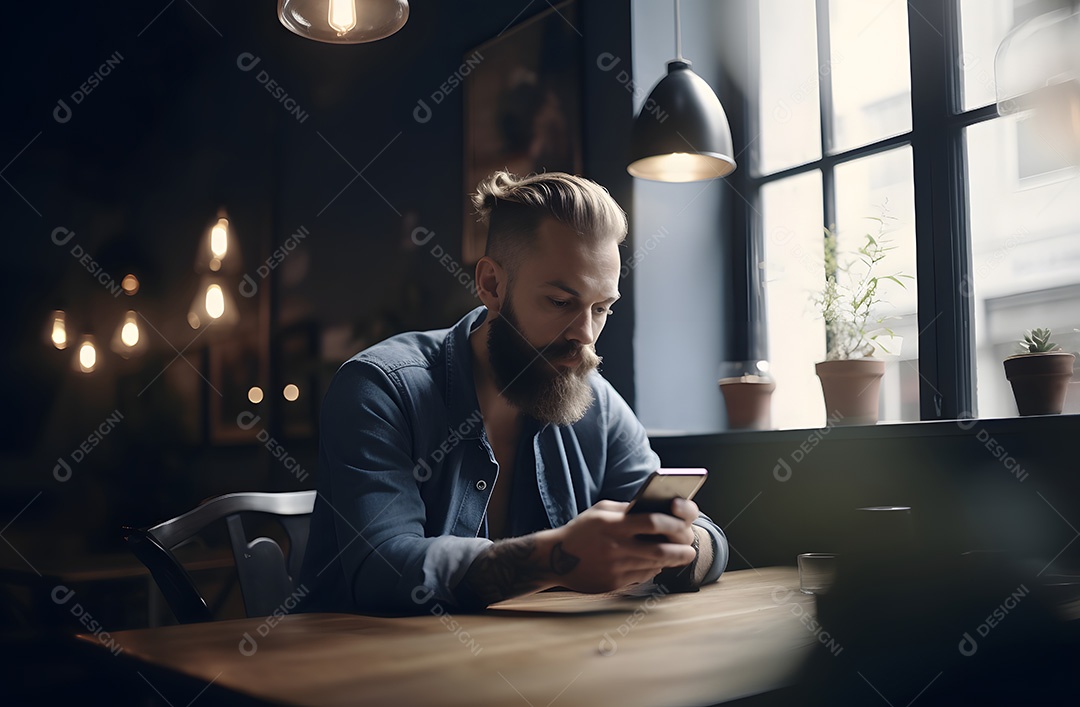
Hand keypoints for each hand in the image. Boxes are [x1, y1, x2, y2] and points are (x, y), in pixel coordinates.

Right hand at [540, 500, 697, 593]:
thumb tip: (660, 509)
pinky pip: (642, 577)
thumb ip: (628, 510)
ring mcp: (614, 568)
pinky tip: (656, 564)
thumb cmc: (582, 530)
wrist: (554, 558)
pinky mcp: (613, 584)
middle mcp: (615, 547)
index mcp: (613, 524)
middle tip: (690, 548)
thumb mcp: (601, 511)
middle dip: (681, 550)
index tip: (685, 525)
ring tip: (679, 555)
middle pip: (660, 550)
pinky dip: (653, 570)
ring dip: (670, 561)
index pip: (653, 522)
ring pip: (654, 566)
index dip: (674, 524)